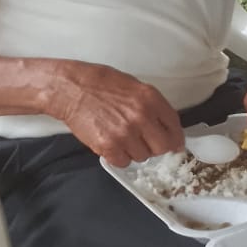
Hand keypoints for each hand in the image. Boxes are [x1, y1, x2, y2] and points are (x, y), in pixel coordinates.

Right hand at [48, 61, 183, 166]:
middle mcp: (141, 117)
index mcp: (150, 99)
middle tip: (143, 141)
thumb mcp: (134, 86)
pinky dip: (118, 156)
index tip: (174, 143)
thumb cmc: (99, 84)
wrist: (70, 89)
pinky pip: (123, 162)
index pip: (174, 126)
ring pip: (142, 156)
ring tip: (120, 137)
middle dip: (155, 146)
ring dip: (134, 151)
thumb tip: (166, 126)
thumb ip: (152, 105)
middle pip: (163, 147)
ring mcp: (125, 133)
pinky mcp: (108, 146)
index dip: (175, 138)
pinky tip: (110, 143)